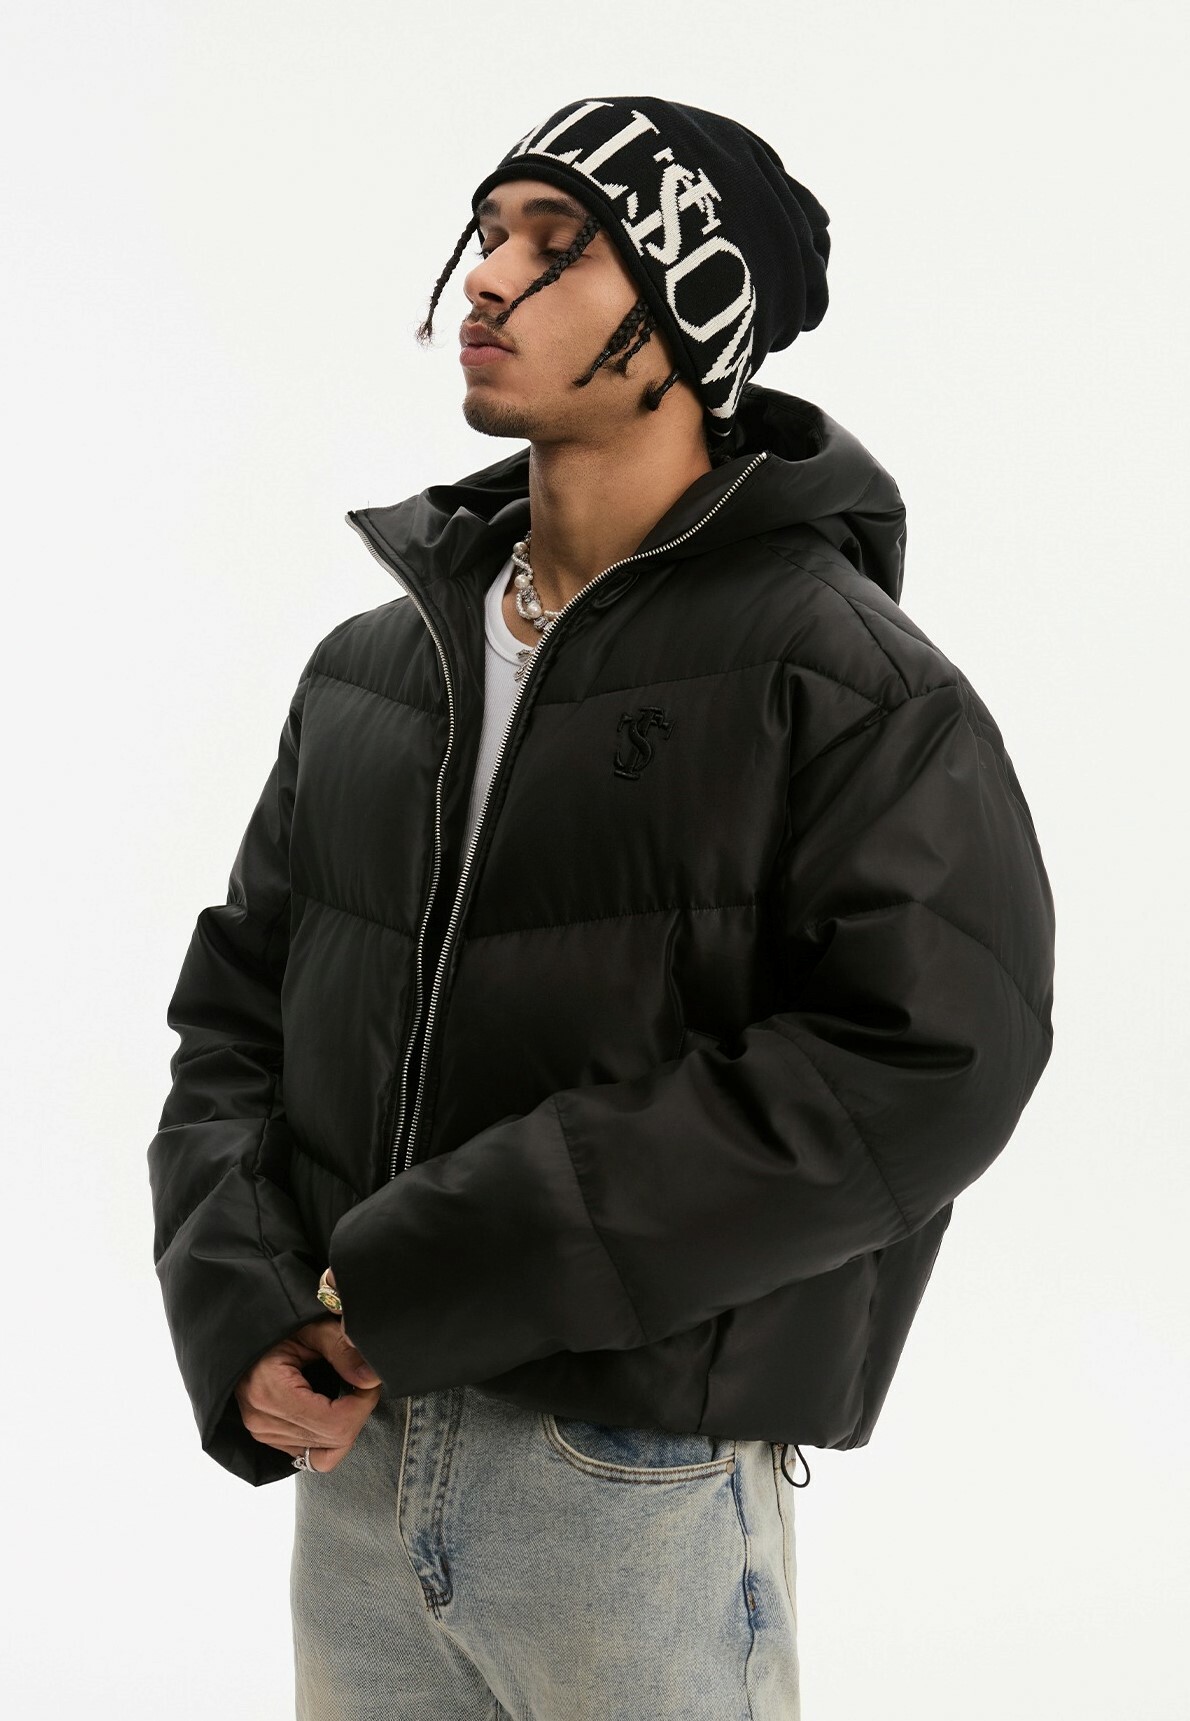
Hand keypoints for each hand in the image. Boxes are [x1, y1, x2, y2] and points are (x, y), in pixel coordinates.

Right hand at [234, 1308, 382, 1472]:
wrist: (244, 1333)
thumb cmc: (276, 1327)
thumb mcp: (312, 1328)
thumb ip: (343, 1350)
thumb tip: (371, 1379)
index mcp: (270, 1392)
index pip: (335, 1424)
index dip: (363, 1405)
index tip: (369, 1382)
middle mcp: (262, 1420)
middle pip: (333, 1441)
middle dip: (358, 1414)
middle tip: (361, 1384)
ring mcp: (263, 1433)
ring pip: (324, 1454)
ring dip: (344, 1427)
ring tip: (346, 1395)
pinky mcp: (267, 1437)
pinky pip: (310, 1454)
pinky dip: (328, 1436)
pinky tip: (331, 1410)